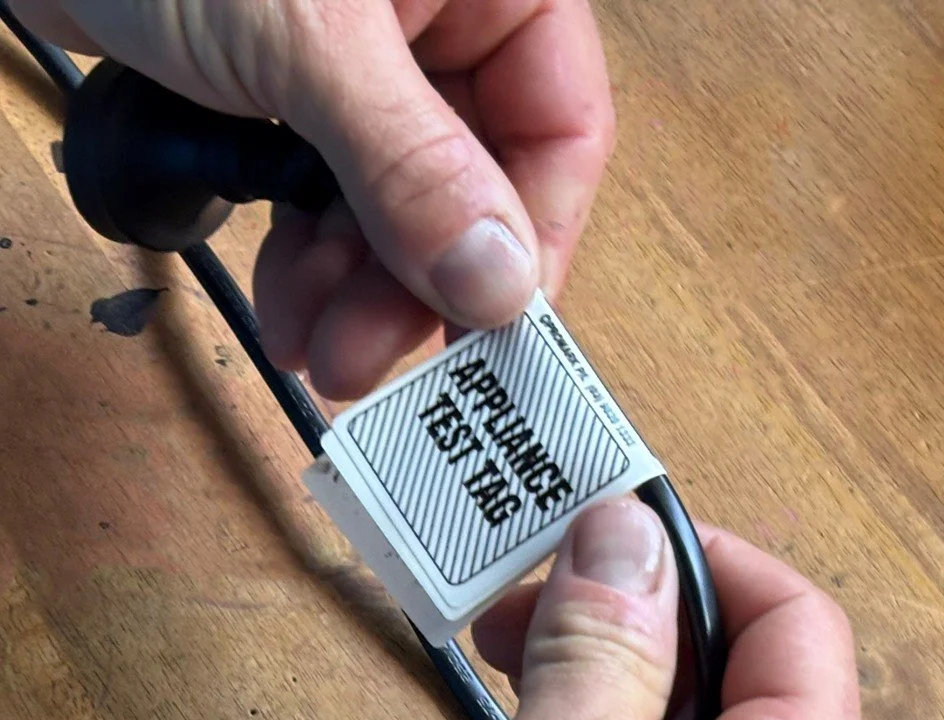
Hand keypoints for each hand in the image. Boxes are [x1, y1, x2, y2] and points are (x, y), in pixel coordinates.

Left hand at [16, 0, 614, 398]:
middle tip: (371, 363)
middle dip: (415, 288)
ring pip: (397, 212)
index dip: (531, 243)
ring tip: (316, 352)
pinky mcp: (301, 104)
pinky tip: (286, 306)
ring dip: (355, 294)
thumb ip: (411, 165)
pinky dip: (309, 260)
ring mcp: (372, 70)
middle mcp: (443, 26)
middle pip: (472, 188)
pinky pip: (332, 203)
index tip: (492, 336)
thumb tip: (498, 284)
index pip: (560, 128)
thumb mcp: (309, 40)